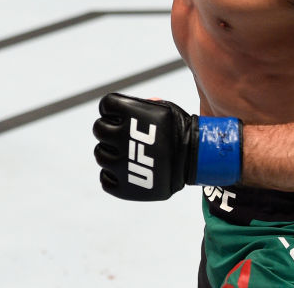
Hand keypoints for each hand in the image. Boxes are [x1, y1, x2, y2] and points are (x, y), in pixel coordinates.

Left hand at [92, 93, 241, 200]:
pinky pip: (105, 179)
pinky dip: (112, 175)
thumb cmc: (179, 131)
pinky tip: (125, 171)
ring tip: (126, 154)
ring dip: (110, 152)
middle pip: (99, 129)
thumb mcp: (162, 109)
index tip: (119, 115)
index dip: (111, 109)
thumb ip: (140, 107)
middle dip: (108, 130)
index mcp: (129, 115)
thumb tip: (122, 109)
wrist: (195, 161)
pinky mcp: (123, 187)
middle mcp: (121, 137)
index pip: (106, 105)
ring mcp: (120, 164)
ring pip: (100, 154)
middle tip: (121, 135)